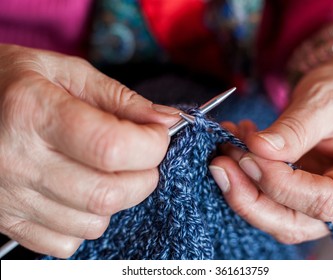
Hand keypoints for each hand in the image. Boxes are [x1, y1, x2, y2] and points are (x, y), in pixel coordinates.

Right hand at [0, 44, 179, 257]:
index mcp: (34, 113)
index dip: (151, 145)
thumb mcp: (67, 72)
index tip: (157, 136)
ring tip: (105, 170)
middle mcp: (18, 161)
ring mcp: (10, 197)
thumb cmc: (17, 83)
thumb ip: (120, 99)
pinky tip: (78, 192)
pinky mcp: (8, 221)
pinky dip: (86, 221)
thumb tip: (167, 121)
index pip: (111, 147)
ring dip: (117, 199)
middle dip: (144, 177)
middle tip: (142, 156)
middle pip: (107, 193)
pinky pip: (66, 242)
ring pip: (92, 223)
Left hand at [210, 54, 332, 242]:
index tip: (247, 155)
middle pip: (293, 223)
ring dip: (241, 188)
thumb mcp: (326, 100)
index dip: (279, 184)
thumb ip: (294, 128)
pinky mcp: (298, 192)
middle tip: (219, 164)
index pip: (323, 201)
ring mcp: (319, 200)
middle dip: (249, 198)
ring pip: (274, 217)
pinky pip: (266, 198)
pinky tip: (232, 146)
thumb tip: (257, 149)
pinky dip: (243, 177)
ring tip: (224, 148)